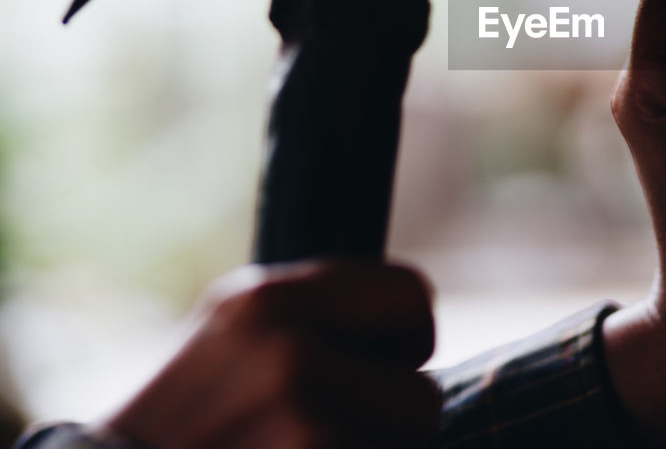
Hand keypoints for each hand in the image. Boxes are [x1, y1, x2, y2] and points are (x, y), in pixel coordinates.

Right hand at [98, 262, 440, 448]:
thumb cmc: (184, 426)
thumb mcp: (234, 337)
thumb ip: (314, 314)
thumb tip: (414, 308)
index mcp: (266, 297)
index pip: (411, 295)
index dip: (404, 341)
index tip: (375, 367)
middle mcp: (284, 349)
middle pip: (420, 393)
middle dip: (386, 425)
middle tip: (323, 432)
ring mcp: (295, 419)